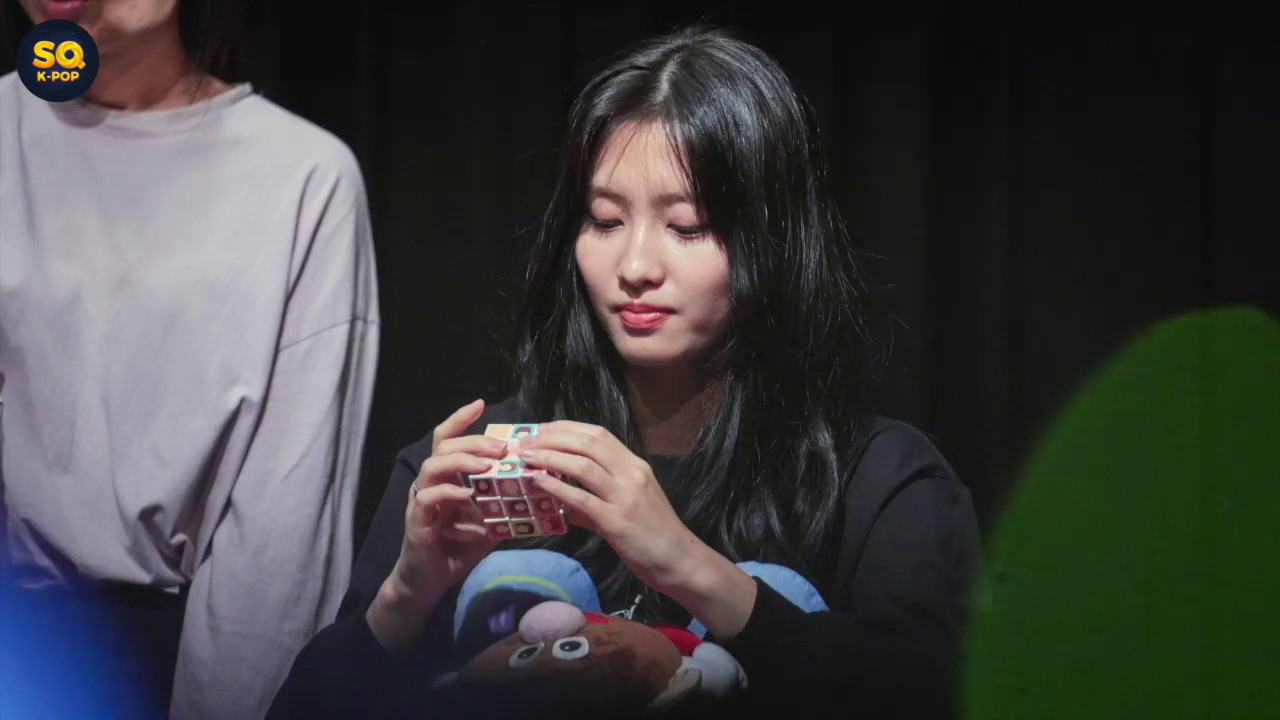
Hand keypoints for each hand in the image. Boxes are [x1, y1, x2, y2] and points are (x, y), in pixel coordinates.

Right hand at [368, 399, 508, 651]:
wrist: (430, 581)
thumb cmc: (459, 547)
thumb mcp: (491, 521)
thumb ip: (507, 503)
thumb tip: (542, 489)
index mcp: (448, 478)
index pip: (449, 439)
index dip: (461, 419)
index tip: (481, 404)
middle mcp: (431, 483)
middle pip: (444, 447)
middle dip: (474, 442)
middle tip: (502, 448)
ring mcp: (421, 501)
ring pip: (432, 466)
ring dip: (461, 462)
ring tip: (487, 465)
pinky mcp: (416, 522)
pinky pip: (427, 499)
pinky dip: (448, 493)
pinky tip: (468, 495)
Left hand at [516, 421, 703, 590]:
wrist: (679, 560)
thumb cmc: (653, 534)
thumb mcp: (628, 506)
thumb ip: (597, 499)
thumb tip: (564, 500)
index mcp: (635, 466)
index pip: (599, 435)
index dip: (568, 428)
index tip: (543, 428)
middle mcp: (631, 474)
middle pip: (588, 443)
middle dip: (553, 438)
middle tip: (527, 441)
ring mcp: (625, 496)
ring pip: (583, 465)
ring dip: (550, 457)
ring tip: (526, 457)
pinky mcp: (617, 521)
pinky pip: (583, 499)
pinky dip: (558, 487)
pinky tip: (539, 482)